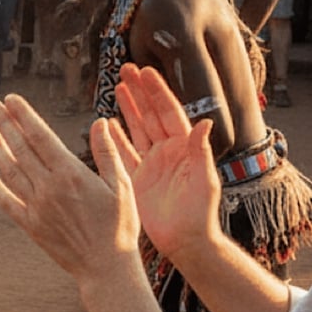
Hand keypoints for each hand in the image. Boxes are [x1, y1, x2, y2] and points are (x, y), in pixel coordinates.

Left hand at [0, 94, 140, 282]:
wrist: (107, 269)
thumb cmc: (120, 226)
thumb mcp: (122, 186)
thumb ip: (108, 152)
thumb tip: (99, 121)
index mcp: (71, 174)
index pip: (40, 136)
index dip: (24, 116)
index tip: (11, 100)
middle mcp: (49, 188)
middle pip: (21, 149)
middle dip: (6, 124)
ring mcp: (37, 207)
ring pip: (11, 171)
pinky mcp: (31, 226)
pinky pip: (7, 202)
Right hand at [112, 64, 221, 262]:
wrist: (186, 242)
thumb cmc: (201, 214)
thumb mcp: (204, 181)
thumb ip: (201, 151)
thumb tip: (205, 123)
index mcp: (185, 148)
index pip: (169, 113)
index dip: (158, 92)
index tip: (147, 72)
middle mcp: (168, 151)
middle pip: (150, 115)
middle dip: (140, 92)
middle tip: (127, 69)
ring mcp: (151, 163)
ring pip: (136, 129)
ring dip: (127, 108)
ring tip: (117, 87)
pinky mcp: (137, 178)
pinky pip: (123, 153)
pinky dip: (114, 137)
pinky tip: (106, 123)